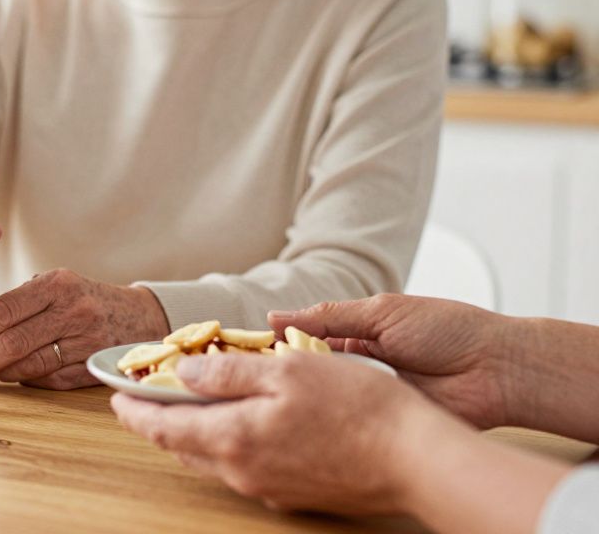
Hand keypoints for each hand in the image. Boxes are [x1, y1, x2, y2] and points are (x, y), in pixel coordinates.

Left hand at [0, 268, 168, 388]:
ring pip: (32, 365)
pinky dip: (31, 380)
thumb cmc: (85, 300)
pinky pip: (52, 380)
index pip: (6, 309)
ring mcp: (87, 341)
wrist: (139, 316)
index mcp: (59, 284)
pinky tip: (23, 375)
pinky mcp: (94, 367)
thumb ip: (23, 300)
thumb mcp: (59, 284)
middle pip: (16, 341)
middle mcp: (74, 311)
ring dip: (7, 372)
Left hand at [111, 352, 454, 513]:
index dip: (135, 412)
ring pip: (214, 458)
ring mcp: (269, 487)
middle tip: (145, 398)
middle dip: (160, 422)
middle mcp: (244, 471)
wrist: (417, 459)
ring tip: (188, 405)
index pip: (164, 429)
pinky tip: (242, 422)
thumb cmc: (358, 407)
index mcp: (234, 438)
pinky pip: (244, 466)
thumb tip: (183, 375)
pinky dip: (229, 442)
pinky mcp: (294, 493)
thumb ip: (228, 374)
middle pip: (184, 447)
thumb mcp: (286, 370)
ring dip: (195, 432)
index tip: (115, 397)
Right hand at [268, 294, 517, 428]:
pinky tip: (305, 415)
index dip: (271, 345)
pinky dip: (327, 418)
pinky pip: (344, 421)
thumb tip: (274, 318)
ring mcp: (365, 396)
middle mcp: (354, 365)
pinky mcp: (379, 423)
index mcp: (352, 333)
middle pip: (303, 371)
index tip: (238, 350)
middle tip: (249, 377)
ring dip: (302, 395)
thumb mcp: (382, 313)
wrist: (496, 369)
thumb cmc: (448, 330)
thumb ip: (328, 317)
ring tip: (270, 394)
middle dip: (280, 373)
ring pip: (319, 397)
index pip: (298, 339)